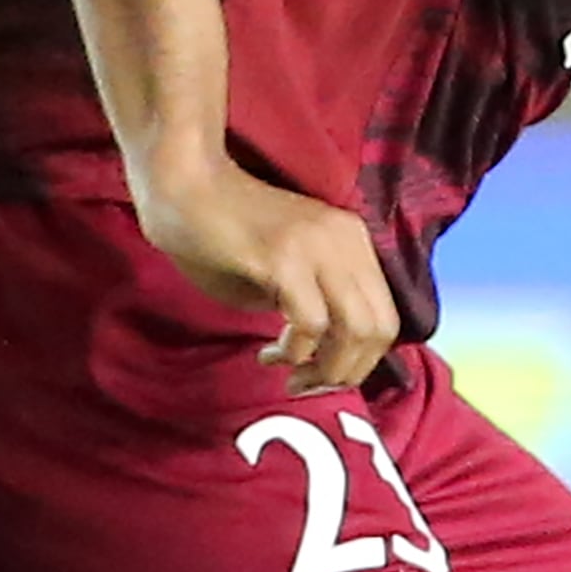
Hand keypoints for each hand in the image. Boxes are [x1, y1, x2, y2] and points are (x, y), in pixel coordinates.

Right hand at [131, 156, 398, 391]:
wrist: (185, 187)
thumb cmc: (224, 233)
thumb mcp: (284, 272)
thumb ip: (313, 303)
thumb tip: (328, 354)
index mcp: (353, 240)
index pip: (386, 316)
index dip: (360, 361)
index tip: (320, 376)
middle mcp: (347, 239)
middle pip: (380, 329)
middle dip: (346, 373)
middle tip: (303, 384)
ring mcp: (319, 245)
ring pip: (356, 329)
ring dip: (325, 369)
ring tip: (288, 372)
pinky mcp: (285, 257)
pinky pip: (312, 323)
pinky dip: (295, 350)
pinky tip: (269, 351)